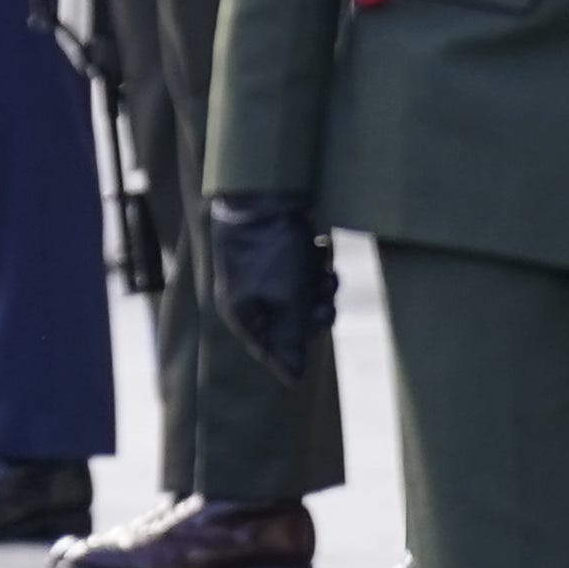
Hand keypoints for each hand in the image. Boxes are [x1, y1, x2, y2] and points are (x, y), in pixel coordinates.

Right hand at [210, 193, 333, 381]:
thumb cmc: (272, 247)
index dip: (296, 350)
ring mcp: (261, 274)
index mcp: (243, 313)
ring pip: (301, 296)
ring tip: (324, 271)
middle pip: (291, 324)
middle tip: (325, 296)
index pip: (270, 350)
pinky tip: (320, 250)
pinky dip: (314, 266)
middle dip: (313, 311)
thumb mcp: (288, 296)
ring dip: (319, 287)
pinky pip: (301, 272)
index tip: (316, 335)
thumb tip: (294, 377)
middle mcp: (248, 296)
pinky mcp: (275, 253)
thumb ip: (293, 337)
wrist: (264, 190)